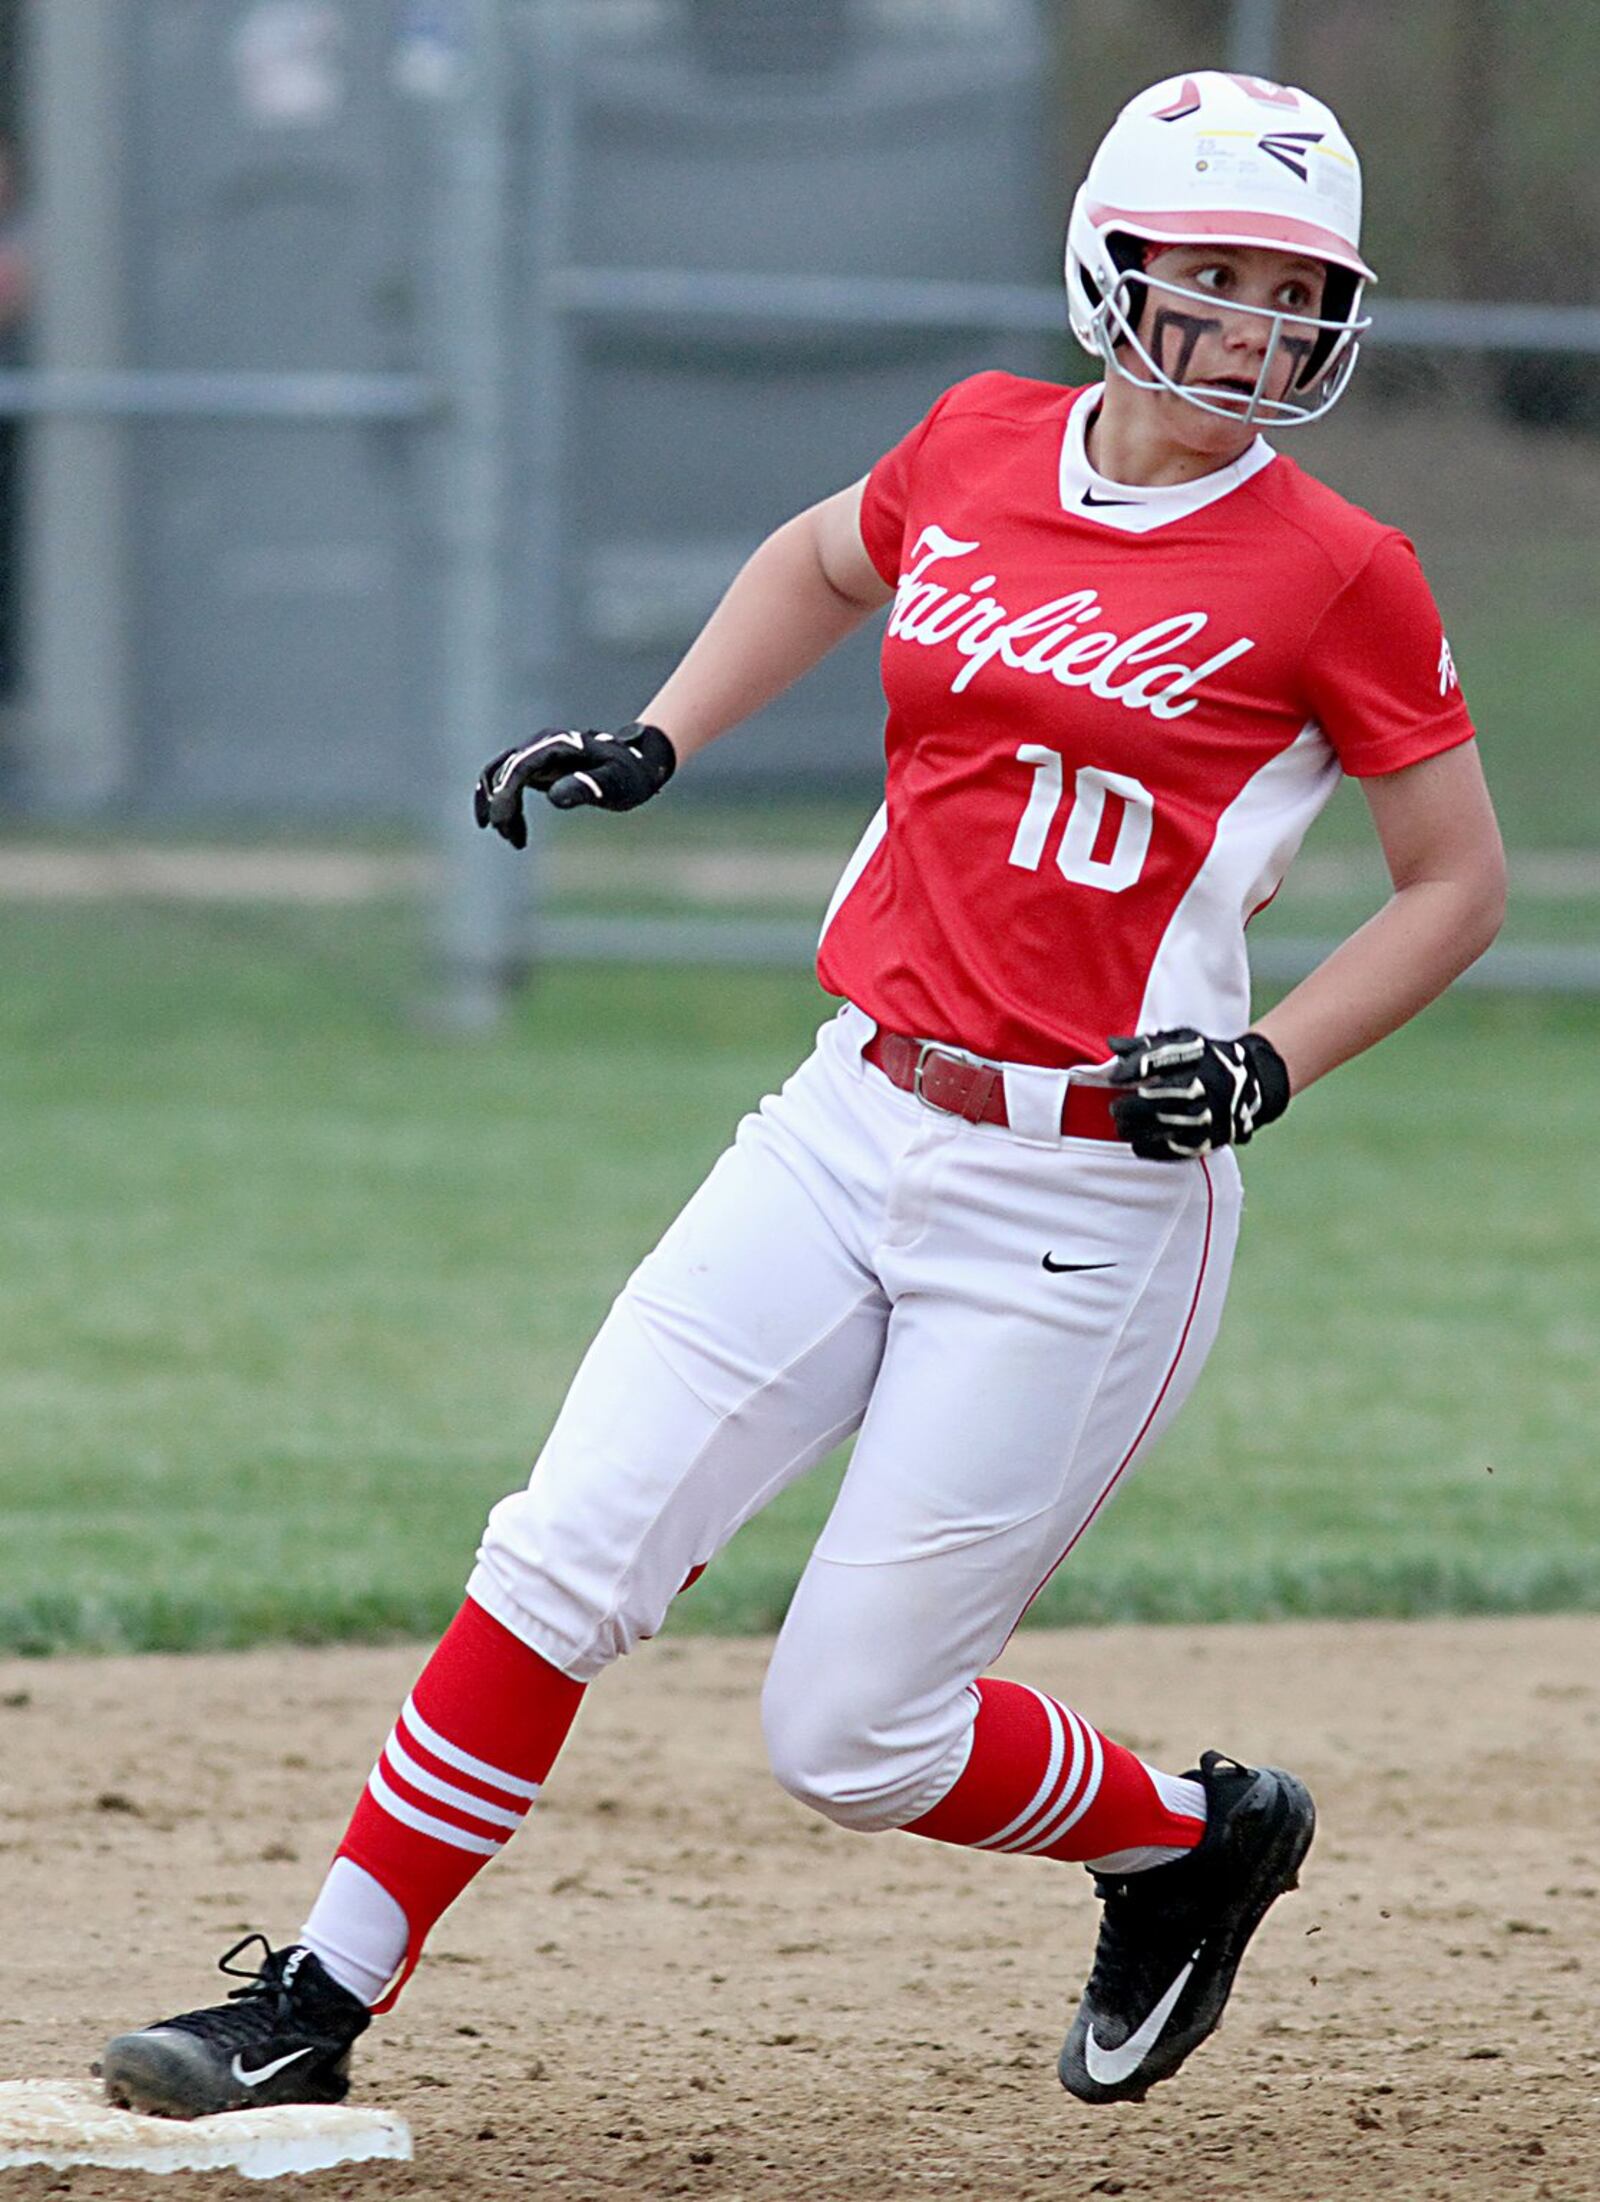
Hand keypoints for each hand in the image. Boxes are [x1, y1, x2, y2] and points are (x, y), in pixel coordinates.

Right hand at [473, 722, 675, 846]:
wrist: (637, 763)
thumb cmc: (629, 776)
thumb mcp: (614, 784)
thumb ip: (587, 787)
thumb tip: (554, 797)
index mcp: (558, 744)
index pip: (519, 766)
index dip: (506, 794)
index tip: (503, 823)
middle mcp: (541, 744)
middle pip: (503, 771)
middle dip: (501, 806)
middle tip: (511, 839)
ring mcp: (537, 753)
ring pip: (500, 776)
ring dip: (498, 806)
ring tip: (513, 839)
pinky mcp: (536, 766)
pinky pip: (508, 781)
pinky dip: (503, 804)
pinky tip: (510, 830)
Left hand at [1107, 1027, 1290, 1160]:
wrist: (1254, 1080)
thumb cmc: (1209, 1058)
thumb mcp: (1184, 1041)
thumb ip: (1148, 1045)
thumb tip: (1112, 1045)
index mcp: (1198, 1056)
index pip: (1158, 1061)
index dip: (1132, 1070)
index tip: (1114, 1078)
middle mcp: (1206, 1084)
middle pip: (1161, 1098)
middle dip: (1131, 1107)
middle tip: (1115, 1109)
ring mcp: (1212, 1113)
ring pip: (1168, 1126)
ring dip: (1138, 1130)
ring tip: (1122, 1127)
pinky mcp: (1213, 1136)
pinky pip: (1180, 1148)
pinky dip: (1155, 1149)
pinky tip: (1138, 1145)